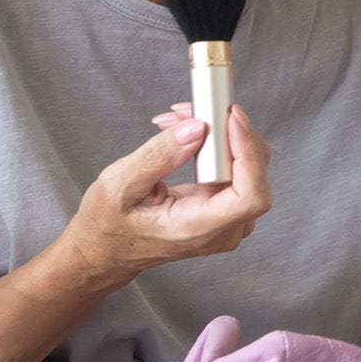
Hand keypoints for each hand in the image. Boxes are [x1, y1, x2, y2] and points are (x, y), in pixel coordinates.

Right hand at [59, 103, 271, 286]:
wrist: (106, 251)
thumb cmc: (107, 226)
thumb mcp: (118, 187)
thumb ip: (159, 157)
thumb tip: (198, 129)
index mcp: (198, 230)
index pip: (250, 195)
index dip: (249, 153)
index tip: (231, 118)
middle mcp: (222, 230)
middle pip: (254, 173)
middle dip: (226, 132)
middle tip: (191, 110)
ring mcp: (228, 221)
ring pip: (248, 165)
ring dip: (220, 133)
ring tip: (179, 119)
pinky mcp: (225, 207)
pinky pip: (237, 168)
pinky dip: (217, 144)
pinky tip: (188, 131)